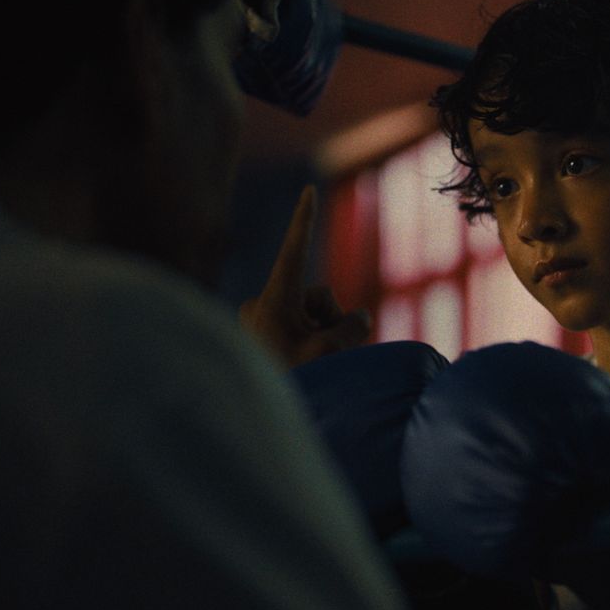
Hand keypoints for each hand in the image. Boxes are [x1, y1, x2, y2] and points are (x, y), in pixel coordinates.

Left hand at [240, 185, 370, 367]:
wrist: (249, 421)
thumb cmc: (286, 384)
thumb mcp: (327, 353)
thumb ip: (351, 327)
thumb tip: (361, 318)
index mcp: (272, 300)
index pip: (295, 251)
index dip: (304, 219)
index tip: (309, 188)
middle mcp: (262, 305)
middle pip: (317, 296)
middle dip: (331, 320)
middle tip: (327, 356)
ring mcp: (260, 322)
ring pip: (311, 315)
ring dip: (322, 337)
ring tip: (313, 369)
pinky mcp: (260, 338)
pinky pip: (298, 330)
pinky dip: (310, 345)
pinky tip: (306, 371)